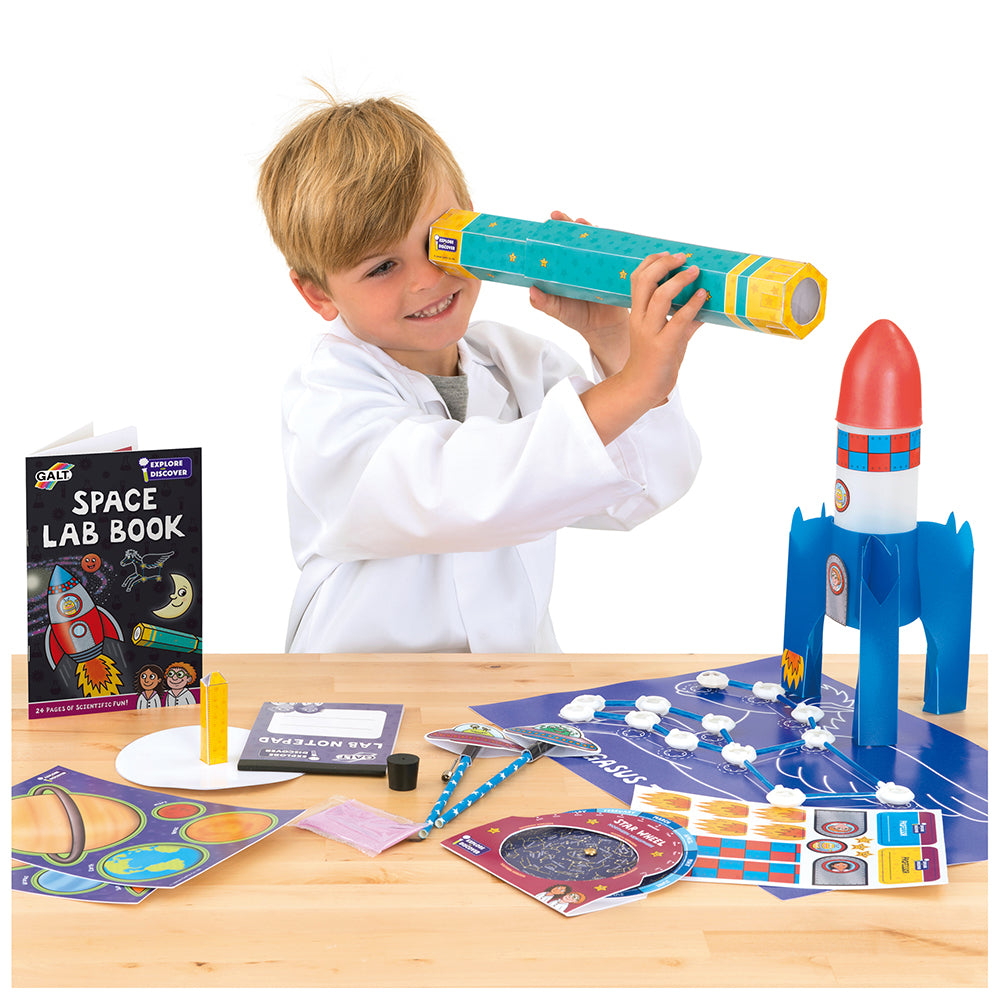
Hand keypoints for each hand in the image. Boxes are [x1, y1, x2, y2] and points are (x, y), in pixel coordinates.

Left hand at [528, 211, 630, 372]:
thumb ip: (544, 303)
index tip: (543, 224)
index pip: (555, 246)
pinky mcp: (611, 267)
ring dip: (587, 229)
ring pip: (592, 241)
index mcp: (563, 268)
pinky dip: (609, 244)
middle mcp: (578, 261)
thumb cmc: (577, 316)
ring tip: (581, 223)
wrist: (604, 328)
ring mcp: (595, 262)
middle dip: (566, 224)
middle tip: (558, 217)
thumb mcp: (557, 310)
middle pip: (572, 238)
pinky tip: (606, 238)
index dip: (549, 234)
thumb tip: (532, 291)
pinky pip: (610, 253)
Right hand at [578, 251, 704, 444]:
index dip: (652, 262)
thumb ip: (683, 319)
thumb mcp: (667, 334)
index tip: (669, 255)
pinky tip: (703, 296)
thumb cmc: (654, 360)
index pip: (637, 278)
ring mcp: (651, 332)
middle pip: (644, 281)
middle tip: (683, 257)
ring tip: (695, 271)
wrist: (642, 388)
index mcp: (636, 313)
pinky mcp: (664, 345)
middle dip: (664, 264)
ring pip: (660, 297)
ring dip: (680, 280)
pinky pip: (679, 319)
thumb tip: (704, 304)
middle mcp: (640, 319)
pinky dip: (693, 304)